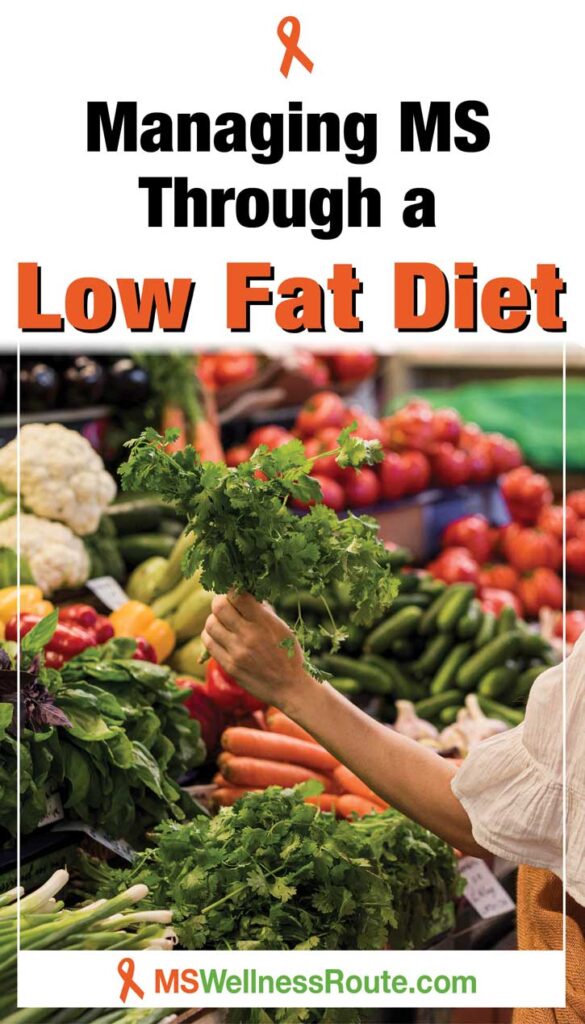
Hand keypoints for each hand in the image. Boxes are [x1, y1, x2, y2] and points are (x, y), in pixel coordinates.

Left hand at [201, 593, 315, 713]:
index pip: (237, 595)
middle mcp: (248, 636)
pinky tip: (219, 636)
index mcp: (263, 622)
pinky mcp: (229, 666)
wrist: (290, 687)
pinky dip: (211, 635)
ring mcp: (236, 652)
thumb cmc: (288, 654)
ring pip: (210, 624)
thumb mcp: (281, 628)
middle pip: (218, 607)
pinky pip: (208, 643)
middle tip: (225, 605)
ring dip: (214, 619)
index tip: (235, 592)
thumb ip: (263, 611)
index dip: (233, 590)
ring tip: (222, 622)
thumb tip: (246, 595)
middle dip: (220, 602)